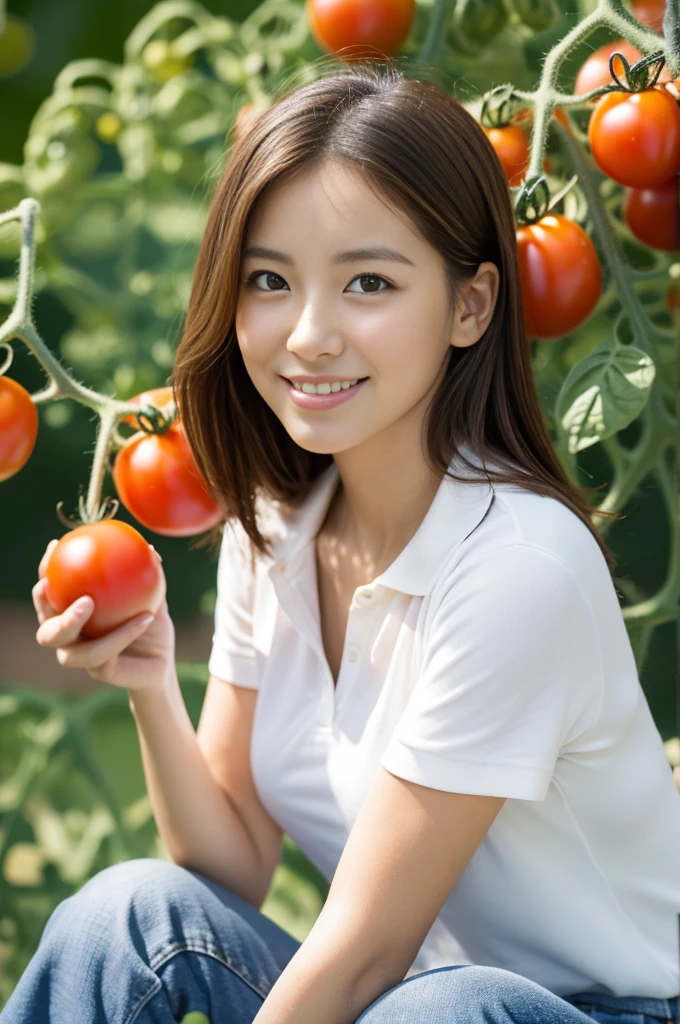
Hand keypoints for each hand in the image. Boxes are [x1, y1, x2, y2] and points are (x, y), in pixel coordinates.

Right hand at [33, 539, 176, 694]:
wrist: (162, 661)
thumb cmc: (149, 622)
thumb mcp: (151, 594)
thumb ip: (146, 574)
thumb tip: (150, 549)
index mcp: (72, 613)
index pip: (50, 593)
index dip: (45, 571)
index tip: (55, 545)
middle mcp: (70, 638)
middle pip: (46, 628)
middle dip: (44, 605)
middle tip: (57, 578)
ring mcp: (81, 657)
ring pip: (67, 647)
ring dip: (73, 621)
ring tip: (88, 601)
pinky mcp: (100, 671)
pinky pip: (105, 654)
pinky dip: (125, 633)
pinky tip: (146, 616)